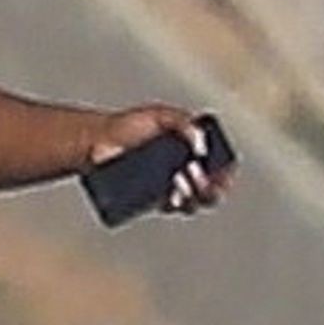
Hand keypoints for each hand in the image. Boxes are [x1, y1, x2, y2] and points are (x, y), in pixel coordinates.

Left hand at [85, 104, 232, 215]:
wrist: (96, 140)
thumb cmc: (128, 126)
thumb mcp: (159, 115)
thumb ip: (183, 122)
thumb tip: (200, 143)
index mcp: (191, 152)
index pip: (221, 168)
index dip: (227, 172)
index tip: (222, 170)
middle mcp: (184, 174)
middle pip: (212, 191)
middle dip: (211, 187)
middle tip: (195, 173)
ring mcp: (168, 189)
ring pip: (194, 204)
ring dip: (195, 196)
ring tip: (179, 180)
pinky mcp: (150, 201)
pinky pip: (169, 209)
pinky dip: (175, 205)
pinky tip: (169, 195)